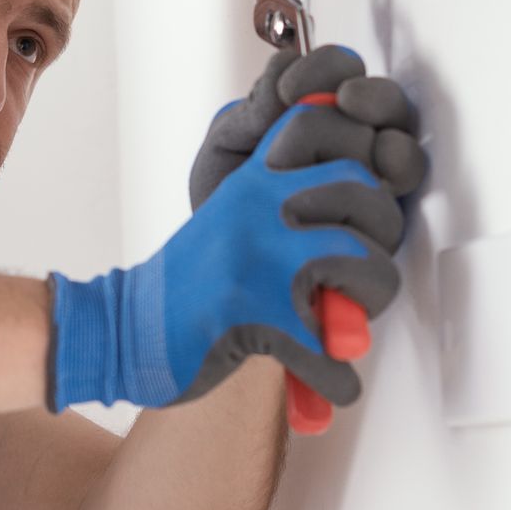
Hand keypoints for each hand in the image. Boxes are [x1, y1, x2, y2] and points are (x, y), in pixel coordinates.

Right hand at [47, 100, 402, 411]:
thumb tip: (374, 201)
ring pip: (366, 261)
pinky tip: (330, 384)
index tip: (358, 197)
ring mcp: (258, 256)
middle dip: (382, 236)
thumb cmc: (194, 282)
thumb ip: (289, 198)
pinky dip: (337, 380)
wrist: (128, 328)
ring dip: (372, 302)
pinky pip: (328, 350)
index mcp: (253, 178)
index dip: (358, 151)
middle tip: (364, 272)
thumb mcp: (236, 215)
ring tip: (349, 325)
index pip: (321, 125)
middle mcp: (257, 204)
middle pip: (364, 190)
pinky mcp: (255, 315)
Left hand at [189, 45, 425, 210]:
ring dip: (389, 143)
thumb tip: (284, 72)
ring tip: (367, 153)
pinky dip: (391, 182)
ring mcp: (373, 179)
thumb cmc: (223, 200)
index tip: (290, 90)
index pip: (339, 69)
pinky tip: (369, 187)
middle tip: (347, 101)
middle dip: (372, 96)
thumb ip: (255, 108)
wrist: (222, 266)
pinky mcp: (380, 221)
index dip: (323, 69)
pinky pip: (403, 195)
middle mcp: (354, 140)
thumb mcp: (226, 146)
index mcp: (317, 110)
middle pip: (386, 102)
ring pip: (402, 146)